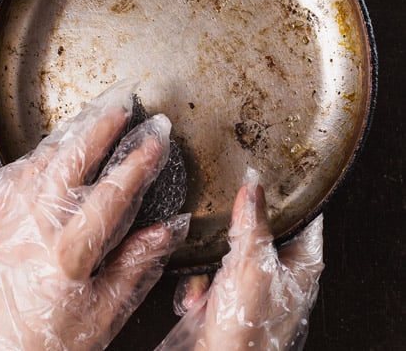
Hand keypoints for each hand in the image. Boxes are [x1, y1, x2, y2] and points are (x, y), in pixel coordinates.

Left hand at [0, 80, 189, 349]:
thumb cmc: (53, 341)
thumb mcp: (106, 311)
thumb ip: (136, 264)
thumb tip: (167, 229)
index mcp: (70, 251)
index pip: (113, 192)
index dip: (139, 162)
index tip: (156, 140)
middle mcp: (37, 227)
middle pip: (71, 161)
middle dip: (99, 128)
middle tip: (119, 106)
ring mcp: (12, 220)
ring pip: (41, 161)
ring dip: (69, 136)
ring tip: (90, 120)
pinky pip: (17, 175)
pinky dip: (39, 157)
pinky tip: (51, 152)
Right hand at [158, 169, 323, 350]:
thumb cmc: (248, 327)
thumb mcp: (249, 264)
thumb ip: (251, 223)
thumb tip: (252, 186)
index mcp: (302, 261)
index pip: (303, 214)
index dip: (284, 194)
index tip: (264, 178)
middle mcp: (285, 270)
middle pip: (261, 229)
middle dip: (233, 235)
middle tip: (224, 237)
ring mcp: (261, 283)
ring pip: (235, 249)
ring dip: (214, 265)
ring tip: (211, 283)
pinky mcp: (239, 295)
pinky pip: (221, 272)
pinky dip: (207, 283)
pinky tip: (203, 298)